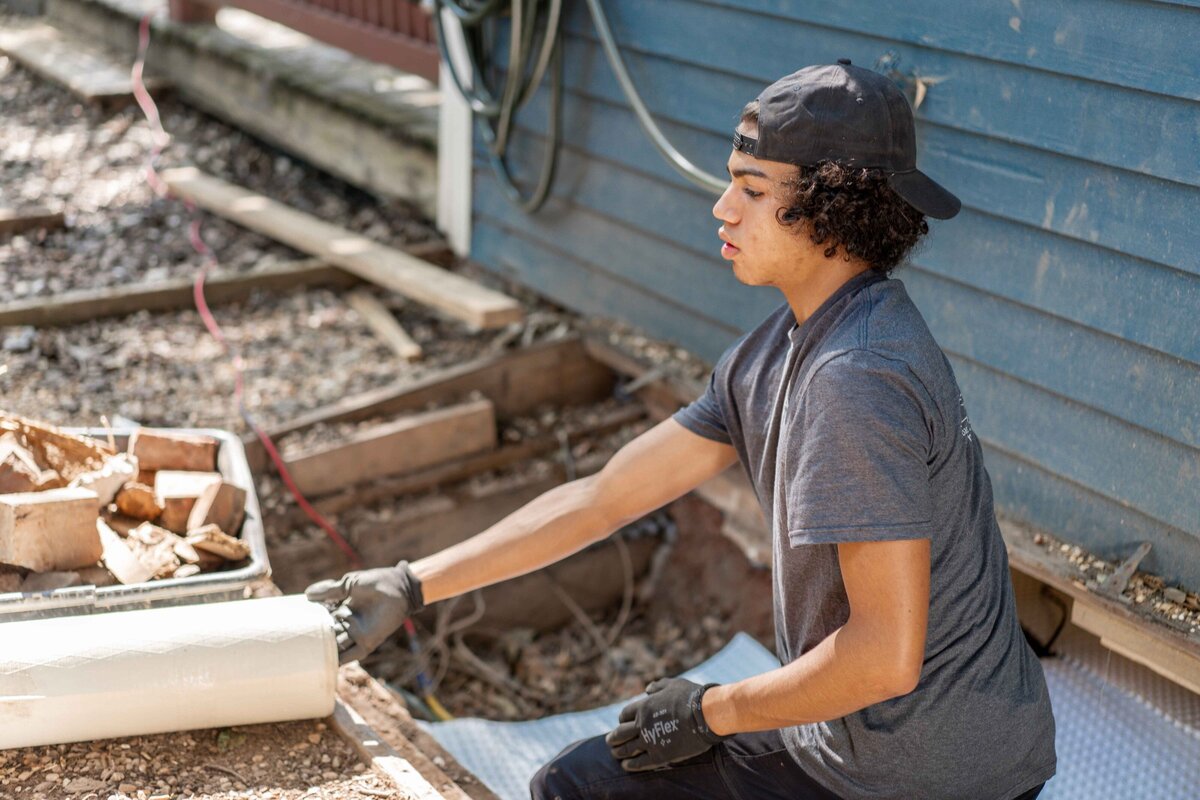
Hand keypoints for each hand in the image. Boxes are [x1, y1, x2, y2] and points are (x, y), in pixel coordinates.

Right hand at [304, 561, 424, 664]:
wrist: (399, 586)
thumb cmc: (377, 582)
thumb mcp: (350, 584)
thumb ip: (329, 590)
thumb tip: (307, 595)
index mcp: (342, 609)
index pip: (322, 620)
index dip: (310, 625)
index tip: (293, 628)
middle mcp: (348, 623)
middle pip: (327, 636)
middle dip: (314, 642)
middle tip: (294, 649)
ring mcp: (357, 633)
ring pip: (337, 647)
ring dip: (325, 653)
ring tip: (306, 660)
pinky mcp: (368, 641)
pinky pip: (352, 654)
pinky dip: (341, 661)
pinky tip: (328, 666)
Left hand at [605, 678, 727, 771]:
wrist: (706, 714)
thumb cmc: (691, 696)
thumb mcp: (672, 684)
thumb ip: (658, 686)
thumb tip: (647, 689)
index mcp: (643, 706)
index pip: (624, 715)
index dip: (622, 720)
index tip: (623, 724)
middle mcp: (642, 724)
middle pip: (621, 733)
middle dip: (614, 738)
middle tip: (610, 741)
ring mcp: (649, 741)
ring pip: (627, 749)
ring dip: (618, 751)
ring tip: (614, 754)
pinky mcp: (659, 755)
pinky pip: (640, 762)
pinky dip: (630, 765)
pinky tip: (626, 766)